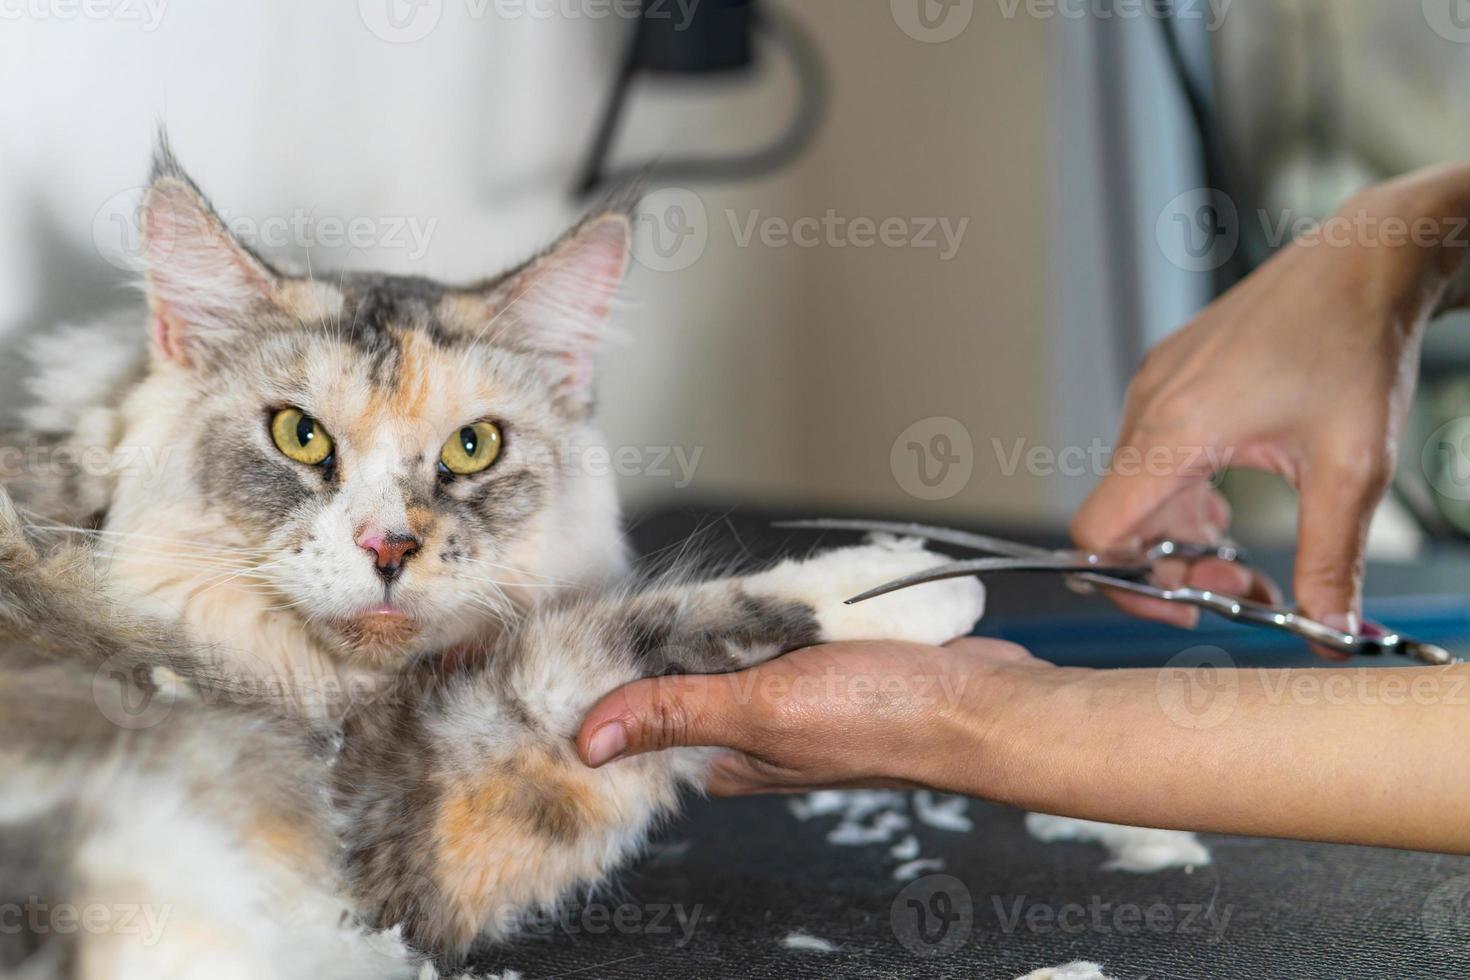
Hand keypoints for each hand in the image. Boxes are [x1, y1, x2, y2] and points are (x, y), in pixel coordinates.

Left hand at [576, 638, 1046, 795]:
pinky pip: (779, 620)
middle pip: (686, 669)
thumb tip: (589, 741)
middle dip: (681, 629)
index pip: (647, 716)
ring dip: (734, 609)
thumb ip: (677, 715)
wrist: (980, 698)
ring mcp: (791, 692)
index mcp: (726, 759)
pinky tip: (784, 589)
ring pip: (733, 637)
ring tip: (746, 594)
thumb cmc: (884, 719)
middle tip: (684, 594)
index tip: (599, 628)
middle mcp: (752, 731)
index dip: (620, 674)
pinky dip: (778, 601)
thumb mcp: (764, 711)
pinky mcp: (823, 657)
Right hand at [1072, 174, 1469, 656]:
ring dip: (1179, 535)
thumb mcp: (1353, 470)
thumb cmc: (1355, 343)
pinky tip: (1229, 500)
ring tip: (1242, 546)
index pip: (1099, 533)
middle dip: (1175, 567)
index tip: (1188, 605)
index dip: (1129, 586)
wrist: (1365, 260)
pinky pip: (1148, 456)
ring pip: (1134, 491)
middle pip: (1120, 520)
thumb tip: (1328, 636)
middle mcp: (1149, 406)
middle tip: (1247, 583)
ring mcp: (1154, 388)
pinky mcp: (1169, 377)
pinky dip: (1180, 495)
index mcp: (1176, 430)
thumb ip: (1331, 563)